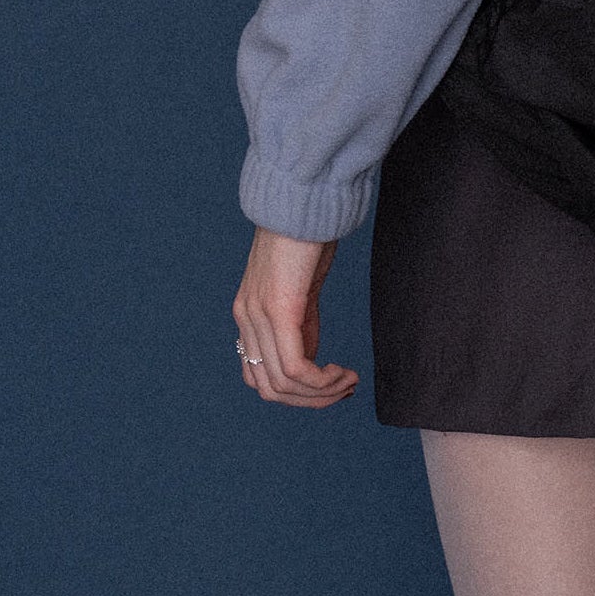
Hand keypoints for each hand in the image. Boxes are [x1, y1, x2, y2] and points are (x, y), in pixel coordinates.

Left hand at [233, 226, 359, 407]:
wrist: (303, 195)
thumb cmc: (308, 232)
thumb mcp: (302, 286)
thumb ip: (300, 321)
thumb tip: (309, 358)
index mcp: (247, 315)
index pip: (259, 377)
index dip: (295, 394)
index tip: (331, 386)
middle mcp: (245, 320)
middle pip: (269, 390)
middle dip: (310, 401)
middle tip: (344, 390)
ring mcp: (258, 316)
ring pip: (282, 385)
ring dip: (320, 394)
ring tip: (348, 382)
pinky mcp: (279, 309)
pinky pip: (295, 368)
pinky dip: (321, 381)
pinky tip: (342, 371)